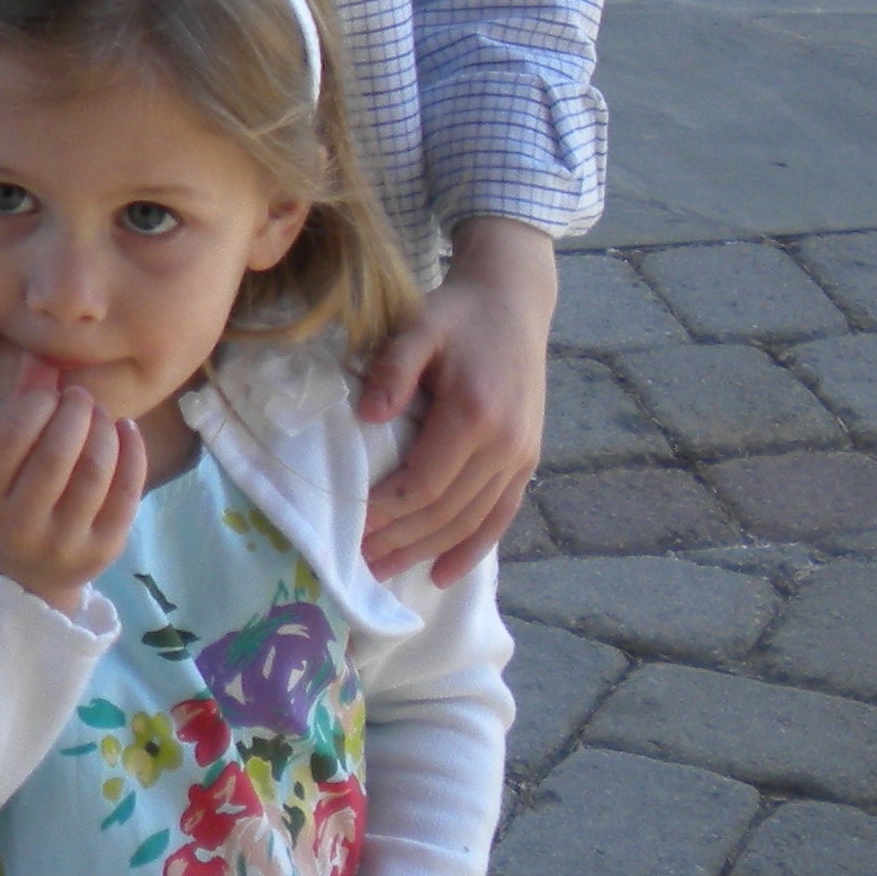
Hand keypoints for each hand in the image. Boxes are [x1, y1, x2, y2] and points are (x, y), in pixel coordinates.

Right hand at [0, 361, 144, 608]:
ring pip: (94, 472)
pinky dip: (132, 453)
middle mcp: (20, 526)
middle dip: (75, 411)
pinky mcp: (103, 552)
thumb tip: (41, 355)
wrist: (25, 580)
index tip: (51, 391)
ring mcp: (64, 543)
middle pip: (56, 453)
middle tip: (81, 397)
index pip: (12, 435)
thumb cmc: (10, 502)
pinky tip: (127, 430)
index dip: (37, 401)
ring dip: (104, 429)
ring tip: (101, 415)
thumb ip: (17, 409)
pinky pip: (127, 494)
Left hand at [359, 216, 555, 585]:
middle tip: (357, 564)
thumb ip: (393, 369)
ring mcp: (521, 456)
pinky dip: (472, 549)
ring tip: (385, 571)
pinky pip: (501, 516)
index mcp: (474, 415)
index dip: (386, 512)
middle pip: (444, 512)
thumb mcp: (419, 327)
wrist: (514, 301)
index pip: (423, 483)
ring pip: (470, 522)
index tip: (349, 528)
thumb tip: (368, 416)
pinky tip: (443, 574)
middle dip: (399, 541)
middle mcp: (504, 445)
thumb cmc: (458, 313)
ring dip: (426, 552)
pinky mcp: (528, 460)